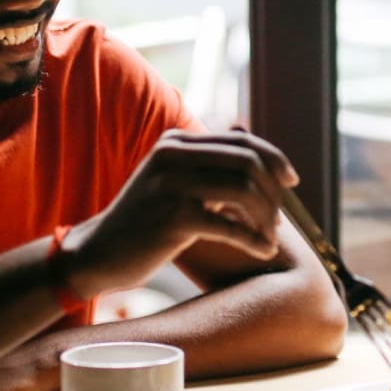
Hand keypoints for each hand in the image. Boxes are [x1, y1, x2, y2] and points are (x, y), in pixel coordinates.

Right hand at [66, 129, 298, 298]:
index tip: (292, 180)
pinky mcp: (172, 218)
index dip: (274, 158)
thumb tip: (250, 137)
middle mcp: (173, 154)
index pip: (242, 140)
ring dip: (266, 217)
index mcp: (177, 140)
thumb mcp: (175, 180)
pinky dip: (254, 240)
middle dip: (273, 191)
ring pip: (244, 191)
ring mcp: (171, 184)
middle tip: (279, 218)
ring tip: (269, 237)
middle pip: (248, 162)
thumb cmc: (145, 219)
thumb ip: (209, 160)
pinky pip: (230, 226)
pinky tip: (263, 251)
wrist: (99, 253)